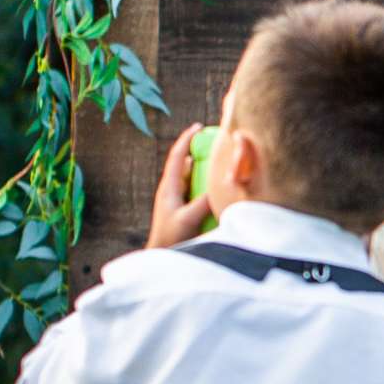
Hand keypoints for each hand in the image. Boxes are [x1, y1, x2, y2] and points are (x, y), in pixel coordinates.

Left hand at [146, 123, 211, 248]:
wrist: (162, 256)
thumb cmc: (171, 238)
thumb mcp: (188, 219)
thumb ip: (204, 202)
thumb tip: (220, 185)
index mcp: (169, 187)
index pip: (177, 156)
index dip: (187, 139)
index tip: (198, 126)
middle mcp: (172, 190)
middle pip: (185, 163)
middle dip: (199, 150)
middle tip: (214, 142)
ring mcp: (177, 199)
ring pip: (191, 176)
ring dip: (203, 168)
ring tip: (219, 162)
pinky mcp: (183, 209)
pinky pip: (196, 190)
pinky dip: (206, 183)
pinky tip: (217, 187)